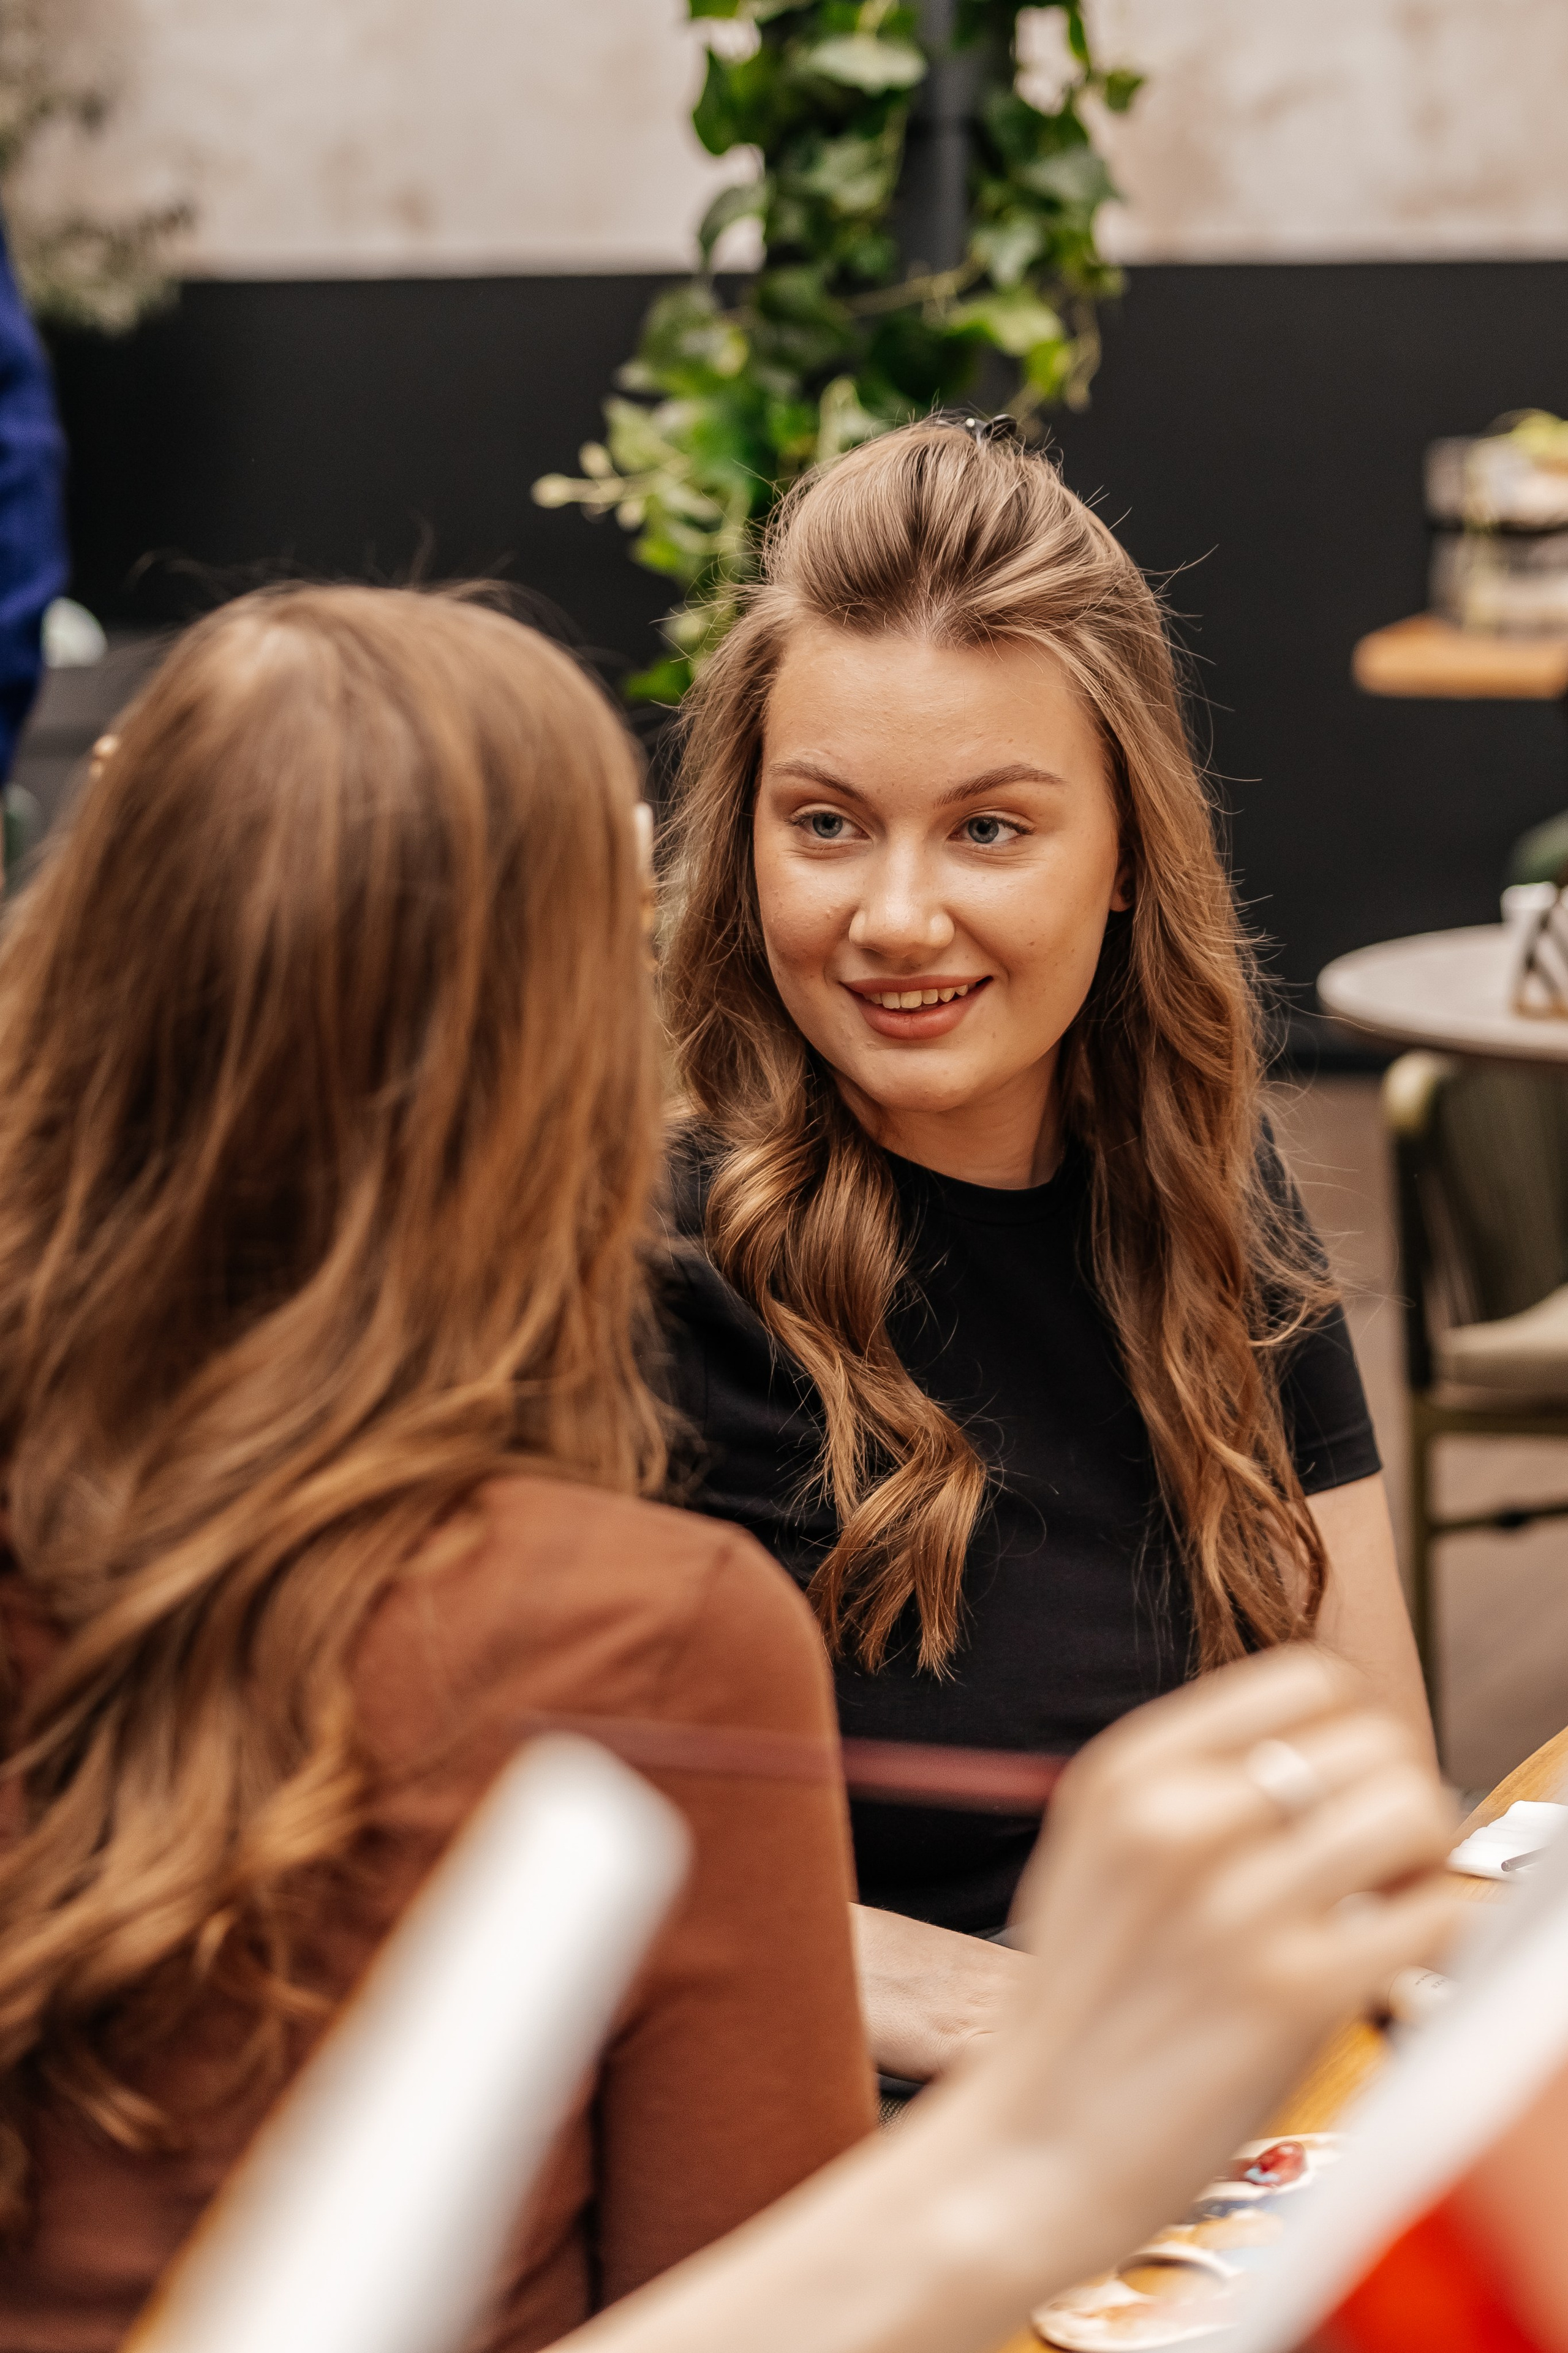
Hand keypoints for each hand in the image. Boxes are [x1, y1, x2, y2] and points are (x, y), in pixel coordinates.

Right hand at [566, 1648, 1460, 2352]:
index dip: (1352, 1738)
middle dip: (1394, 1803)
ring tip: (1387, 1913)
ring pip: (1414, 1812)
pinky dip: (1436, 1938)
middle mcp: (1177, 1819)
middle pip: (1374, 1742)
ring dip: (1425, 1865)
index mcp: (1128, 1770)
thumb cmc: (1081, 2010)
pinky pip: (1432, 1916)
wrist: (1033, 2150)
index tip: (1347, 1795)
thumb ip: (1189, 1787)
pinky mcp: (1292, 1993)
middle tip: (1376, 1869)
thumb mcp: (1094, 1850)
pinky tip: (1390, 1968)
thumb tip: (1328, 1756)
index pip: (1311, 1681)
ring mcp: (1234, 1906)